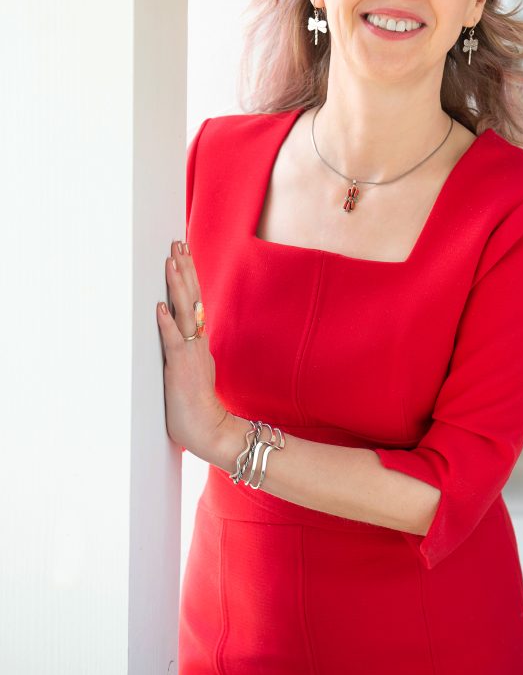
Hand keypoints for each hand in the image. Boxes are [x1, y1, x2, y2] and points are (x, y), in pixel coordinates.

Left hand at [157, 239, 231, 461]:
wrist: (210, 432)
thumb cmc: (197, 408)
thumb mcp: (192, 372)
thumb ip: (188, 353)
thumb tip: (177, 339)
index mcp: (200, 342)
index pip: (195, 301)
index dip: (189, 276)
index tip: (184, 254)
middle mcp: (198, 342)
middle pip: (192, 298)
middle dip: (184, 269)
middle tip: (178, 243)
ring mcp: (190, 353)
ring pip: (185, 312)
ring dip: (177, 285)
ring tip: (170, 261)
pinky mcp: (180, 368)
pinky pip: (174, 341)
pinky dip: (166, 323)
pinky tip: (159, 307)